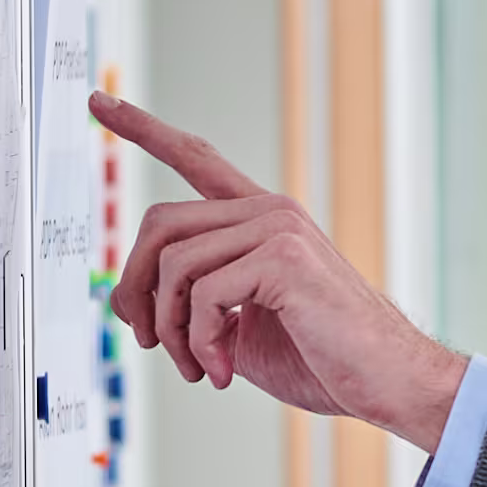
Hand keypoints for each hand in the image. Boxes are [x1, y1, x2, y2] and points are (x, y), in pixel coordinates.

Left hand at [95, 93, 469, 445]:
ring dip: (171, 329)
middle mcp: (268, 211)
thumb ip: (190, 305)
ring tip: (196, 367)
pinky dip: (200, 341)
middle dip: (137, 288)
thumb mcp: (238, 330)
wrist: (386, 382)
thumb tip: (126, 301)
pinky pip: (204, 294)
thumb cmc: (324, 359)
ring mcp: (278, 228)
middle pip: (160, 223)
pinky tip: (222, 369)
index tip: (100, 104)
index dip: (144, 130)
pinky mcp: (284, 257)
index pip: (195, 158)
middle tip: (150, 341)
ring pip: (174, 263)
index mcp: (260, 220)